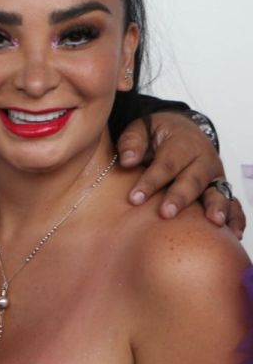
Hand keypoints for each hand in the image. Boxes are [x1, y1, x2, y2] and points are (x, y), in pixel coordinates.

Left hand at [116, 112, 245, 237]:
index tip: (134, 199)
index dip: (151, 182)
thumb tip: (128, 161)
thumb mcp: (141, 129)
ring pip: (217, 191)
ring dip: (216, 207)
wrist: (181, 131)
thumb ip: (132, 142)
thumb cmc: (155, 134)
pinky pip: (232, 203)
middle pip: (192, 180)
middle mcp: (203, 159)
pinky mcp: (220, 189)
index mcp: (182, 143)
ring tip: (214, 222)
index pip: (166, 164)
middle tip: (166, 213)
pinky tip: (233, 234)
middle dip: (180, 197)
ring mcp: (214, 175)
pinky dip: (235, 218)